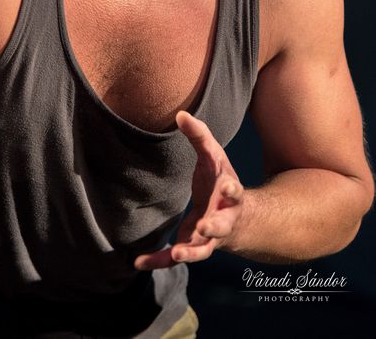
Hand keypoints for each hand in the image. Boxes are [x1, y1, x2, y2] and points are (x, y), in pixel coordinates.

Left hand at [134, 111, 243, 269]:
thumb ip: (199, 136)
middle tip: (203, 227)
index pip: (233, 191)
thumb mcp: (213, 156)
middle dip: (214, 227)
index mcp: (229, 195)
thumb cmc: (220, 180)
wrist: (236, 217)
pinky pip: (176, 257)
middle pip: (221, 226)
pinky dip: (159, 261)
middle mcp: (223, 219)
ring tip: (176, 253)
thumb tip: (180, 113)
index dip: (232, 190)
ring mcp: (209, 238)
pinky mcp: (192, 246)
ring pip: (202, 249)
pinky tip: (139, 263)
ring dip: (190, 252)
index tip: (229, 187)